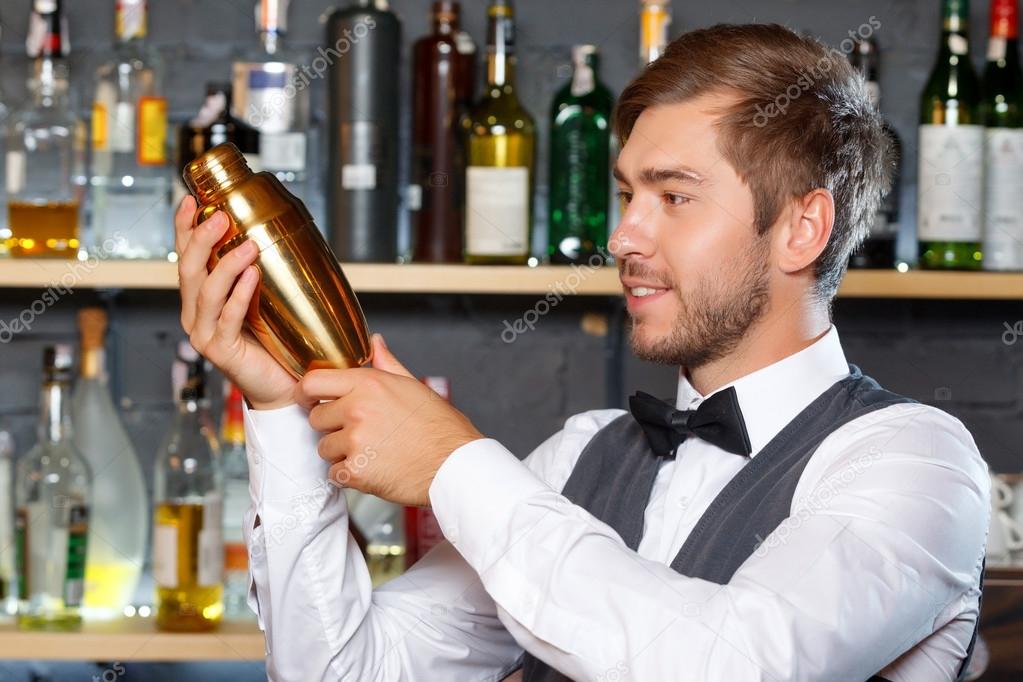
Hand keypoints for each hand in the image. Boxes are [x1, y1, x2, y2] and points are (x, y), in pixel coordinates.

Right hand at [175, 195, 296, 409]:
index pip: (186, 257)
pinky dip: (240, 295)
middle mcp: (196, 315)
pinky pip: (228, 318)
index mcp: (201, 300)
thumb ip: (256, 273)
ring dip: (226, 264)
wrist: (282, 387)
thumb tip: (272, 234)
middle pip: (189, 270)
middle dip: (202, 239)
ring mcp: (205, 335)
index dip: (185, 229)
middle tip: (222, 216)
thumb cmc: (274, 344)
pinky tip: (252, 276)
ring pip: (206, 291)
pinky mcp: (221, 352)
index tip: (192, 200)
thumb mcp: (262, 301)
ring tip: (248, 244)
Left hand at [300, 335, 483, 505]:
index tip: (310, 400)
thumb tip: (374, 342)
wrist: (455, 465)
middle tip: (359, 433)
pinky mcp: (356, 471)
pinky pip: (335, 474)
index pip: (313, 381)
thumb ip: (386, 364)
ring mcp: (355, 441)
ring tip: (372, 452)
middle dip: (332, 427)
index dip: (307, 393)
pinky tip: (375, 469)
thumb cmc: (439, 428)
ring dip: (341, 453)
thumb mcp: (413, 386)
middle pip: (316, 418)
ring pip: (324, 448)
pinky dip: (350, 476)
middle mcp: (358, 409)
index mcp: (369, 384)